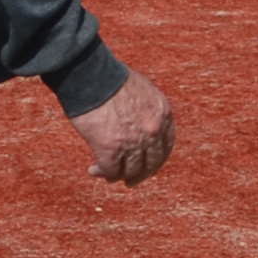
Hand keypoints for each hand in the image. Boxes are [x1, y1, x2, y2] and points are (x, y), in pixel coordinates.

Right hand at [69, 70, 171, 186]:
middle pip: (152, 162)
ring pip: (131, 170)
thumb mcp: (142, 90)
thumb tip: (138, 120)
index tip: (147, 164)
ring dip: (119, 176)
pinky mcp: (110, 148)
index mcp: (163, 114)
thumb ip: (146, 108)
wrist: (91, 76)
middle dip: (141, 174)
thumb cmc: (110, 79)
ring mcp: (134, 141)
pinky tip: (94, 170)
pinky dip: (103, 173)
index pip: (166, 145)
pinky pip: (110, 170)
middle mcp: (154, 130)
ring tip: (109, 177)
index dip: (155, 158)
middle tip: (131, 181)